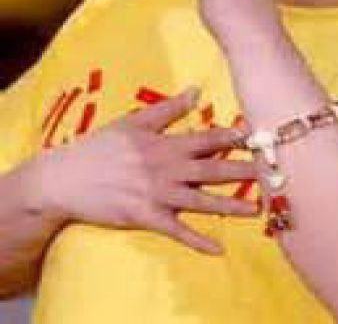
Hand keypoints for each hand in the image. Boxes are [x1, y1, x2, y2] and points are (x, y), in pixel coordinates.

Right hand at [27, 88, 257, 254]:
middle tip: (270, 174)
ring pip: (201, 201)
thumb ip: (168, 108)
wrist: (65, 178)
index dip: (234, 138)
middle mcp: (168, 169)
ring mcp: (158, 195)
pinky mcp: (146, 217)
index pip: (207, 139)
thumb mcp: (133, 121)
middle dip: (242, 172)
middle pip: (212, 170)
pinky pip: (177, 231)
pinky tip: (218, 248)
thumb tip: (195, 90)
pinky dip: (197, 241)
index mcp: (166, 144)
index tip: (258, 137)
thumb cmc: (101, 146)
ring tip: (255, 210)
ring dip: (229, 206)